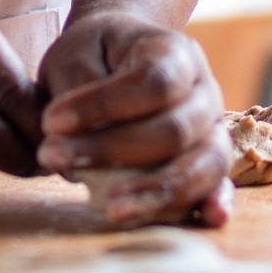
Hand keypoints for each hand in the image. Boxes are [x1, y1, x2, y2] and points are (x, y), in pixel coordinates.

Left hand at [37, 8, 232, 226]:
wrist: (115, 61)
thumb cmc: (95, 57)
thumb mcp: (75, 55)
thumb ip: (79, 86)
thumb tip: (80, 136)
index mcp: (176, 53)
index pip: (153, 82)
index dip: (106, 104)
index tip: (52, 121)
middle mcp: (204, 91)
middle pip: (175, 129)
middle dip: (113, 151)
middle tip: (53, 157)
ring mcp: (212, 130)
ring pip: (203, 163)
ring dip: (156, 190)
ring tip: (111, 209)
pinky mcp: (208, 164)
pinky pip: (218, 185)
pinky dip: (215, 202)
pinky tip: (211, 219)